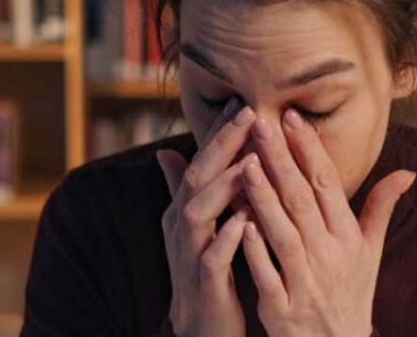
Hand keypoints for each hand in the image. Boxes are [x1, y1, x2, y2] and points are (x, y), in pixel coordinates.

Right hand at [157, 98, 258, 336]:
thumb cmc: (203, 266)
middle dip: (222, 145)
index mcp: (184, 209)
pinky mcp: (204, 284)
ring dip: (224, 186)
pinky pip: (212, 258)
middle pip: (196, 178)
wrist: (200, 326)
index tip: (244, 102)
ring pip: (200, 213)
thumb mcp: (193, 224)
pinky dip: (228, 237)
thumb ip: (184, 188)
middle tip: (249, 114)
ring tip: (251, 162)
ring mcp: (190, 254)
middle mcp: (183, 226)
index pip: (201, 161)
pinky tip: (246, 220)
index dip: (220, 133)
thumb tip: (164, 150)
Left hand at [239, 109, 415, 336]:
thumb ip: (382, 208)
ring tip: (246, 164)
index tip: (292, 117)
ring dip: (265, 199)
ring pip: (284, 233)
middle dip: (281, 160)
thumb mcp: (371, 252)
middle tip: (262, 124)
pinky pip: (268, 276)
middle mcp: (330, 255)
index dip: (310, 150)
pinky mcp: (283, 309)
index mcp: (348, 237)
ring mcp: (306, 282)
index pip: (328, 184)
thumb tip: (407, 172)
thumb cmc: (351, 293)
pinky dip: (257, 251)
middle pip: (303, 201)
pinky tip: (241, 224)